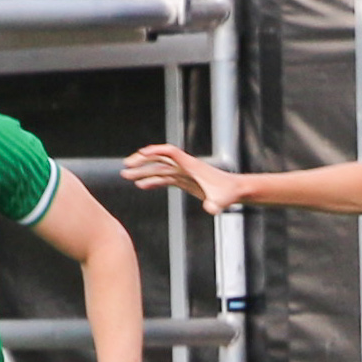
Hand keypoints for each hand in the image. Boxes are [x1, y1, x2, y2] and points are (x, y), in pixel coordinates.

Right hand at [118, 143, 245, 215]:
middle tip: (126, 167)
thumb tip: (211, 210)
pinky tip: (141, 185)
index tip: (141, 153)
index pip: (171, 152)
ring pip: (159, 169)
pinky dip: (153, 181)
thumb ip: (215, 205)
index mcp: (191, 166)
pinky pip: (164, 178)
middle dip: (142, 162)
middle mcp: (185, 166)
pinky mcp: (184, 180)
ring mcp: (184, 173)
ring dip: (143, 172)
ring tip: (126, 176)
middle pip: (159, 159)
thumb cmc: (229, 194)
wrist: (235, 191)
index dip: (156, 151)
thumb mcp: (222, 201)